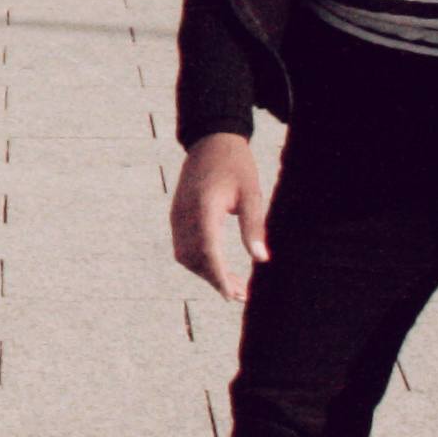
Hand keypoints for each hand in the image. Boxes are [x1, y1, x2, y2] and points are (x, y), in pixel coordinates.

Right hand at [172, 132, 268, 301]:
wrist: (211, 141)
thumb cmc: (235, 165)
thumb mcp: (252, 194)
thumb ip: (253, 226)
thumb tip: (261, 259)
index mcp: (204, 207)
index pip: (208, 251)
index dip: (219, 276)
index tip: (231, 295)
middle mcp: (185, 214)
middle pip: (194, 258)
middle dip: (215, 280)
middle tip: (242, 293)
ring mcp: (177, 215)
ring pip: (186, 256)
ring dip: (206, 273)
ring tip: (232, 283)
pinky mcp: (177, 215)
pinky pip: (182, 246)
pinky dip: (199, 261)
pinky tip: (218, 266)